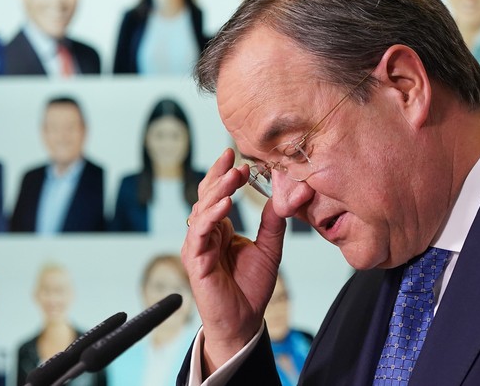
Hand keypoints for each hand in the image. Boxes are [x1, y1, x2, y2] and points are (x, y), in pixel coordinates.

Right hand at [181, 148, 286, 374]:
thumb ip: (272, 222)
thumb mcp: (269, 248)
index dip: (224, 175)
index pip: (217, 194)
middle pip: (206, 196)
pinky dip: (211, 216)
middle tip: (234, 160)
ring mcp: (198, 246)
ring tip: (233, 177)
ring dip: (217, 191)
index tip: (238, 158)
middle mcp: (205, 234)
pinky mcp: (196, 261)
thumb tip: (283, 195)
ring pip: (202, 210)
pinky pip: (200, 233)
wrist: (245, 322)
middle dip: (219, 175)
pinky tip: (224, 204)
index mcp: (219, 229)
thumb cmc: (250, 288)